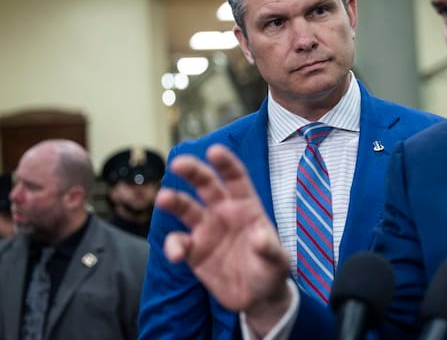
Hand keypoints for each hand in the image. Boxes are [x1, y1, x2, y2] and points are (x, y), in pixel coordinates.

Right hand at [156, 144, 291, 334]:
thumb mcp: (278, 262)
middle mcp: (223, 212)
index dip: (226, 164)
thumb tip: (260, 237)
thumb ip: (270, 249)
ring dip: (173, 201)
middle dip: (193, 171)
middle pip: (206, 184)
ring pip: (185, 208)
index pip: (236, 179)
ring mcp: (206, 230)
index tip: (214, 151)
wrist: (257, 298)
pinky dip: (174, 246)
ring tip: (164, 198)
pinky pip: (178, 243)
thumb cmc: (271, 271)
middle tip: (179, 163)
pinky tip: (176, 256)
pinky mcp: (193, 251)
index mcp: (246, 206)